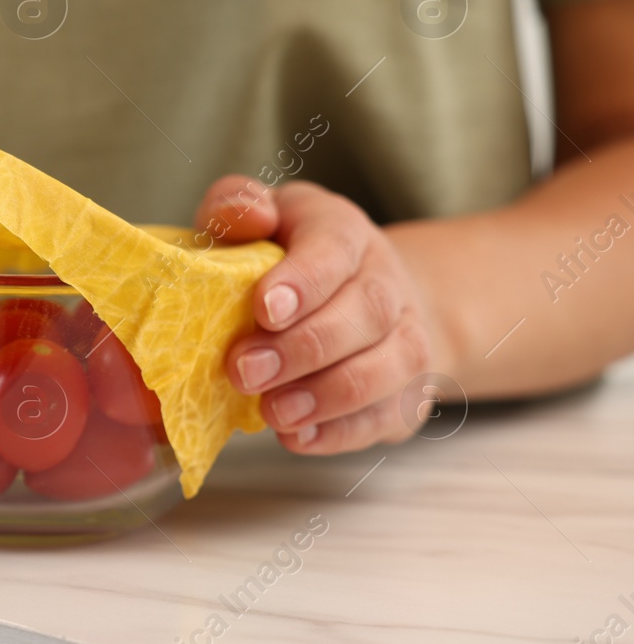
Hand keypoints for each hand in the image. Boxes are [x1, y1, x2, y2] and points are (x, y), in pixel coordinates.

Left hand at [193, 176, 438, 453]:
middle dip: (302, 348)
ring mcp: (405, 338)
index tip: (264, 309)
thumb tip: (248, 216)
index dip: (303, 280)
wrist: (367, 293)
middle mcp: (385, 281)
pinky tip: (296, 438)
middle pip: (363, 314)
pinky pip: (386, 416)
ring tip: (272, 412)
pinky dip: (341, 433)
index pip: (334, 249)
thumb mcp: (260, 216)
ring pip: (385, 369)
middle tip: (244, 371)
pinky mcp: (406, 391)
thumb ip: (237, 205)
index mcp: (343, 232)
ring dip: (326, 397)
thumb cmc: (288, 253)